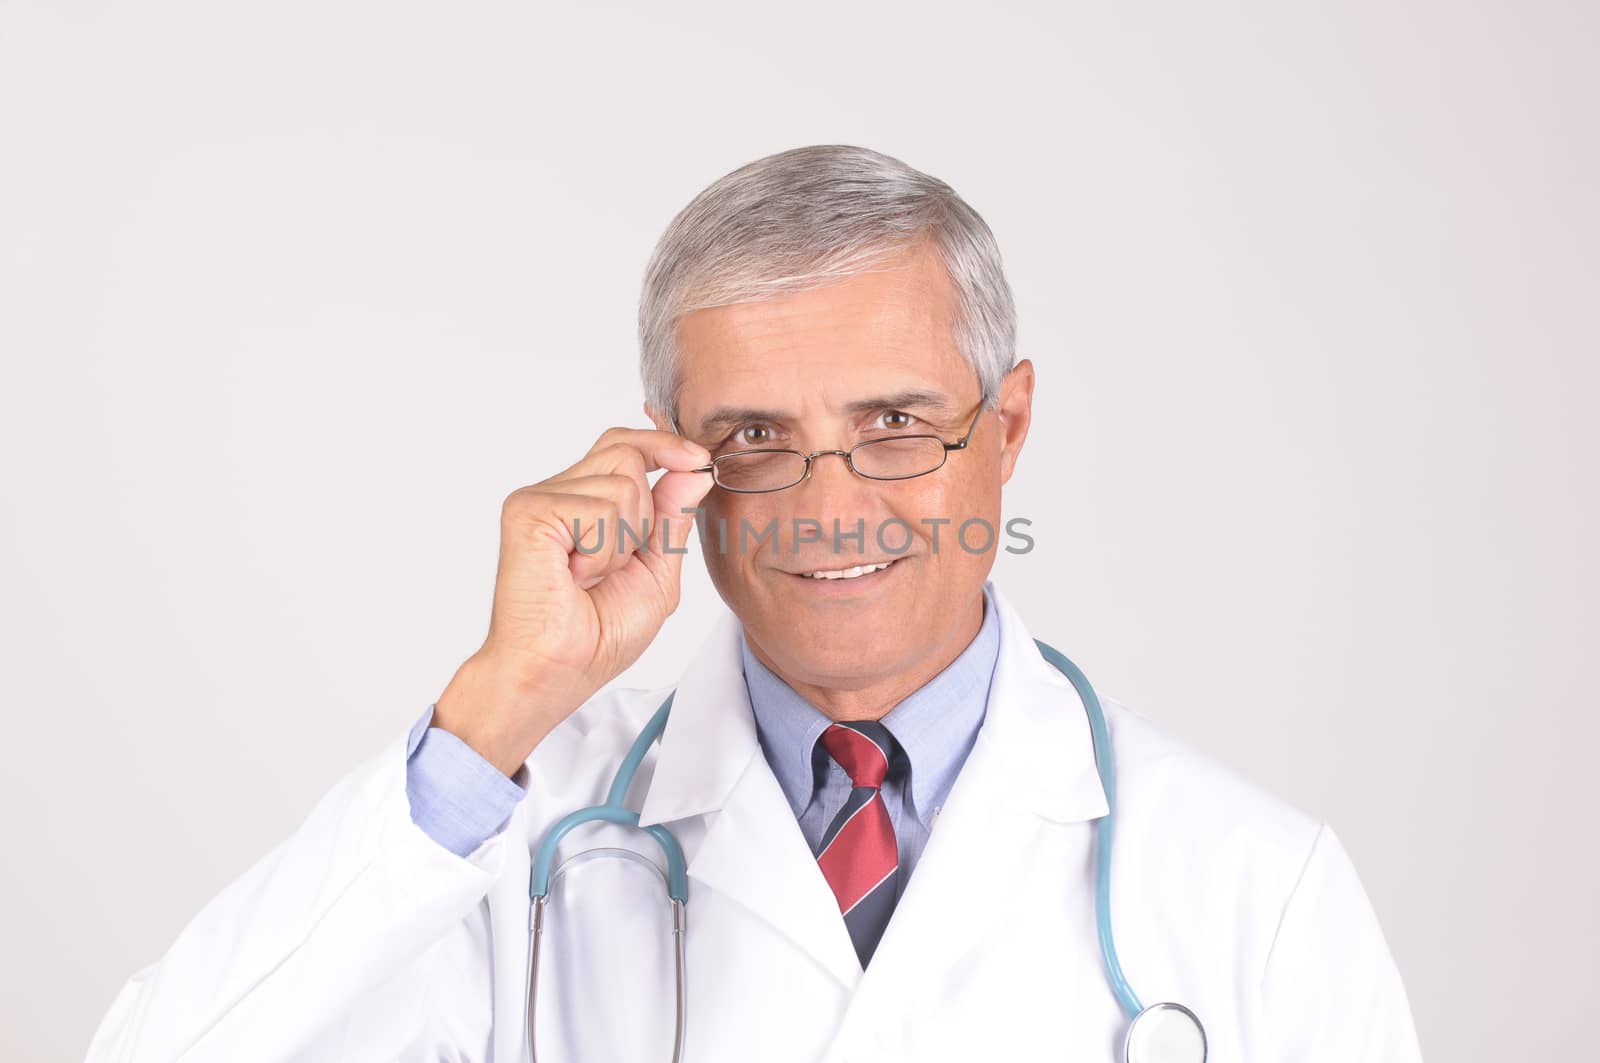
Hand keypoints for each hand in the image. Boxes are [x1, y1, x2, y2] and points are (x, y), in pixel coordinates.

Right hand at [434, 427, 713, 774]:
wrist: (559, 671)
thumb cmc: (598, 634)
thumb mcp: (657, 571)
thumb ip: (673, 517)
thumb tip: (696, 467)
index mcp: (584, 500)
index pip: (625, 446)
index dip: (663, 445)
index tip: (698, 458)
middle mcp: (558, 491)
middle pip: (626, 452)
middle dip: (645, 513)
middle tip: (617, 564)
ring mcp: (539, 498)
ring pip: (623, 483)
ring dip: (622, 542)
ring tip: (590, 577)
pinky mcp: (529, 511)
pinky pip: (599, 510)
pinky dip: (602, 552)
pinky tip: (575, 577)